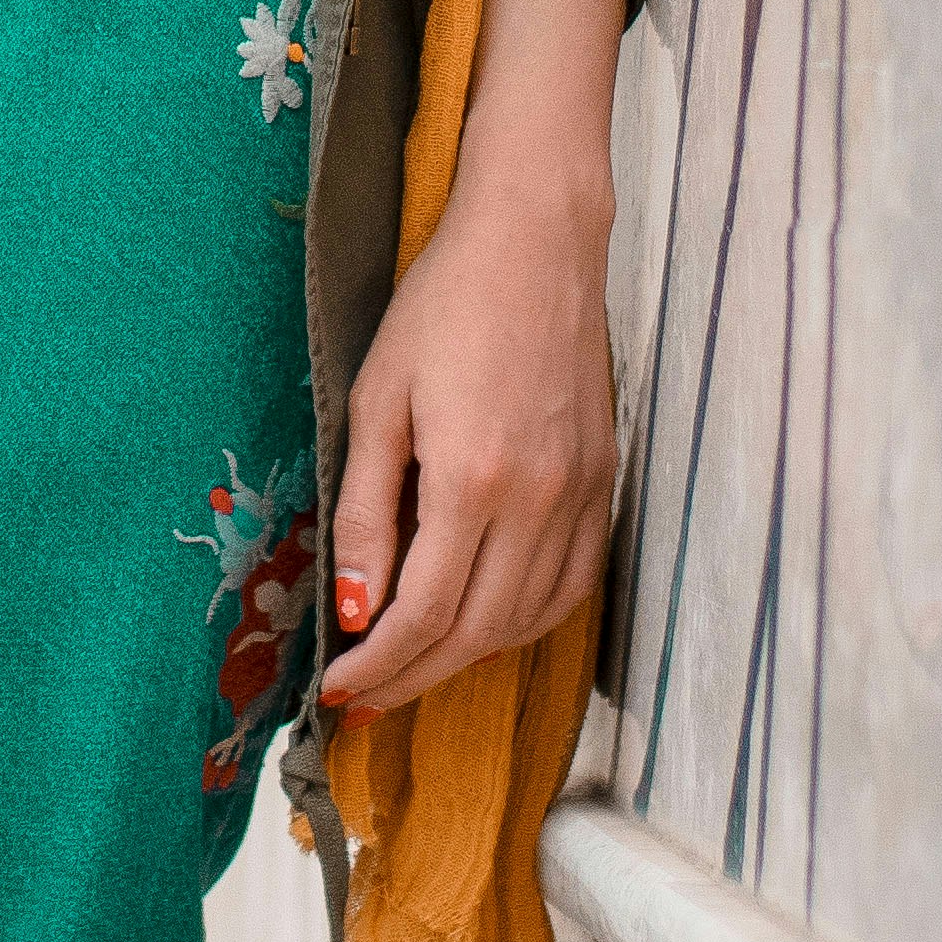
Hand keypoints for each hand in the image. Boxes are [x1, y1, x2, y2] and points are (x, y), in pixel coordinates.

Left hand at [320, 0, 625, 720]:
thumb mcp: (377, 399)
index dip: (379, 665)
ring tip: (412, 667)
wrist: (537, 242)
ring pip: (529, 620)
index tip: (338, 692)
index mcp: (474, 479)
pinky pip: (570, 585)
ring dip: (467, 658)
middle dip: (414, 677)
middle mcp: (539, 500)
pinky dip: (524, 622)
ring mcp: (581, 495)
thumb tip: (354, 608)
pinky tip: (485, 622)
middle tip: (366, 699)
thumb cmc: (443, 306)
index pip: (425, 615)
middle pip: (478, 633)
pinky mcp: (604, 482)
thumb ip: (365, 510)